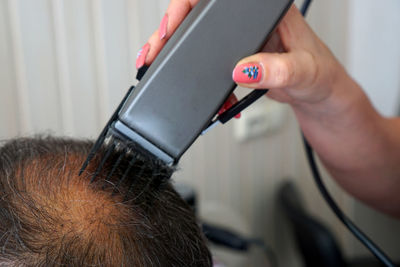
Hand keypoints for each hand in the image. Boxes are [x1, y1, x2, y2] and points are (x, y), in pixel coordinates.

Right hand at [135, 1, 341, 114]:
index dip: (187, 7)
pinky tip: (214, 98)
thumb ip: (277, 70)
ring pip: (201, 41)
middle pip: (200, 18)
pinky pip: (211, 64)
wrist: (319, 96)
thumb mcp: (304, 72)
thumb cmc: (321, 76)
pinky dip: (205, 83)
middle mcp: (251, 20)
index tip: (171, 28)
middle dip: (172, 34)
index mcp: (266, 9)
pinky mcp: (239, 57)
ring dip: (182, 59)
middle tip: (154, 51)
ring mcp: (243, 39)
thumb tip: (244, 68)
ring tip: (165, 70)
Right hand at [231, 5, 342, 109]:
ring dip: (222, 75)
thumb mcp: (303, 71)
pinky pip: (227, 70)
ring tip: (237, 91)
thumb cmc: (322, 76)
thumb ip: (277, 70)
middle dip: (225, 58)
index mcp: (278, 14)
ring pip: (224, 54)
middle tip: (238, 78)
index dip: (234, 31)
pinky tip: (236, 96)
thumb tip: (245, 69)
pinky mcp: (248, 60)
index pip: (246, 15)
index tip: (238, 56)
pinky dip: (225, 87)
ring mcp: (255, 44)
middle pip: (229, 34)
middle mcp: (264, 26)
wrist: (319, 97)